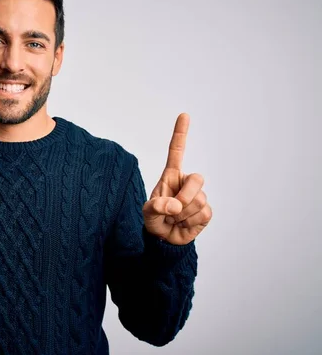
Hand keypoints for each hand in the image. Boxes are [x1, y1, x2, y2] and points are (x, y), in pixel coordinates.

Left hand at [142, 113, 211, 244]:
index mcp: (171, 176)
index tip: (184, 115)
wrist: (164, 238)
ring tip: (174, 219)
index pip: (177, 151)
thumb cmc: (154, 219)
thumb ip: (156, 207)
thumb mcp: (147, 213)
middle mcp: (186, 183)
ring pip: (199, 200)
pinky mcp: (206, 211)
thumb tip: (174, 206)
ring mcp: (198, 195)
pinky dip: (190, 222)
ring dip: (183, 214)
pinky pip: (203, 214)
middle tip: (172, 210)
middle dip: (185, 196)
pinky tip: (183, 224)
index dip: (180, 133)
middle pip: (197, 179)